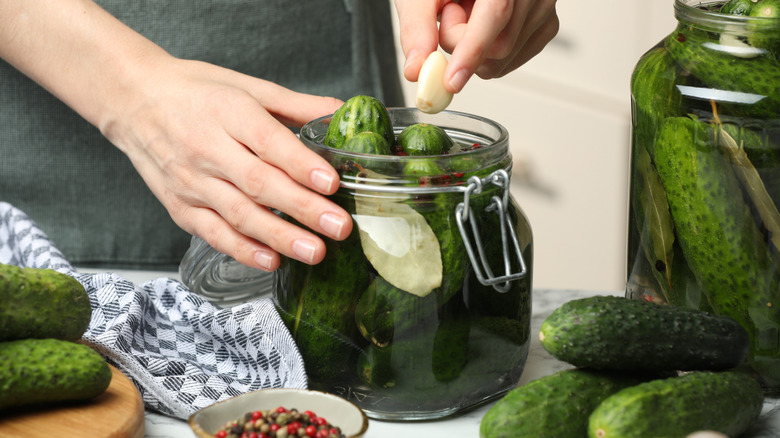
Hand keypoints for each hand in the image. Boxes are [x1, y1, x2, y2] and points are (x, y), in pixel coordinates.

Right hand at [104, 57, 351, 271]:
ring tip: (315, 252)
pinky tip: (271, 261)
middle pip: (258, 183)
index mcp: (228, 111)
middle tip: (338, 227)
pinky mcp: (179, 207)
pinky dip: (242, 250)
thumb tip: (344, 112)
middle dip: (301, 209)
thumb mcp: (247, 86)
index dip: (300, 164)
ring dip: (279, 236)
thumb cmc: (196, 92)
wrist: (133, 100)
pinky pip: (213, 233)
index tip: (330, 183)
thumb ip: (297, 104)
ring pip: (238, 214)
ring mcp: (190, 181)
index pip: (268, 142)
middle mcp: (207, 148)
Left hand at [395, 0, 559, 91]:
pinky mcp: (544, 28)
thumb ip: (418, 27)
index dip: (472, 49)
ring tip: (467, 12)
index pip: (496, 13)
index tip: (452, 79)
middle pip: (498, 47)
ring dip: (472, 48)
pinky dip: (486, 54)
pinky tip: (481, 24)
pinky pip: (509, 62)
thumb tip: (417, 69)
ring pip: (502, 61)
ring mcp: (544, 10)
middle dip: (461, 44)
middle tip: (449, 13)